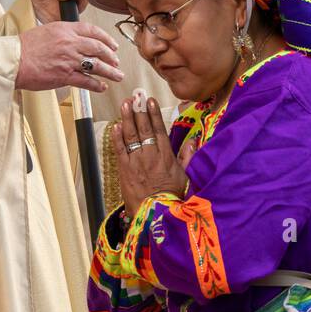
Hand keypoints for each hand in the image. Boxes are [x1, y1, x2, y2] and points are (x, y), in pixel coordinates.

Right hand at [16, 21, 122, 91]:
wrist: (12, 61)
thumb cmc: (25, 48)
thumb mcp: (46, 31)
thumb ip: (63, 34)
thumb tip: (76, 40)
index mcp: (65, 29)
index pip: (92, 30)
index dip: (106, 38)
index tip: (112, 44)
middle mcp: (70, 43)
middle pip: (99, 48)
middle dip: (111, 55)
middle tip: (116, 61)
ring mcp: (69, 60)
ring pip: (97, 65)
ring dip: (110, 71)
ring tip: (117, 75)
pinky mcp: (65, 76)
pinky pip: (87, 81)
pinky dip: (97, 85)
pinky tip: (102, 87)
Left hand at [113, 97, 188, 215]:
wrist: (155, 215)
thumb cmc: (172, 198)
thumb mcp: (187, 177)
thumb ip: (188, 157)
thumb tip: (194, 141)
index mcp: (166, 156)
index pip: (159, 130)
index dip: (154, 114)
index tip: (150, 101)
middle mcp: (151, 155)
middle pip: (144, 128)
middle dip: (139, 111)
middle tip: (136, 96)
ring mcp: (137, 162)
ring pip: (131, 135)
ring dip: (127, 118)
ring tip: (125, 104)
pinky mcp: (125, 170)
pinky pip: (120, 150)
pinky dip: (117, 137)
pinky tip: (116, 126)